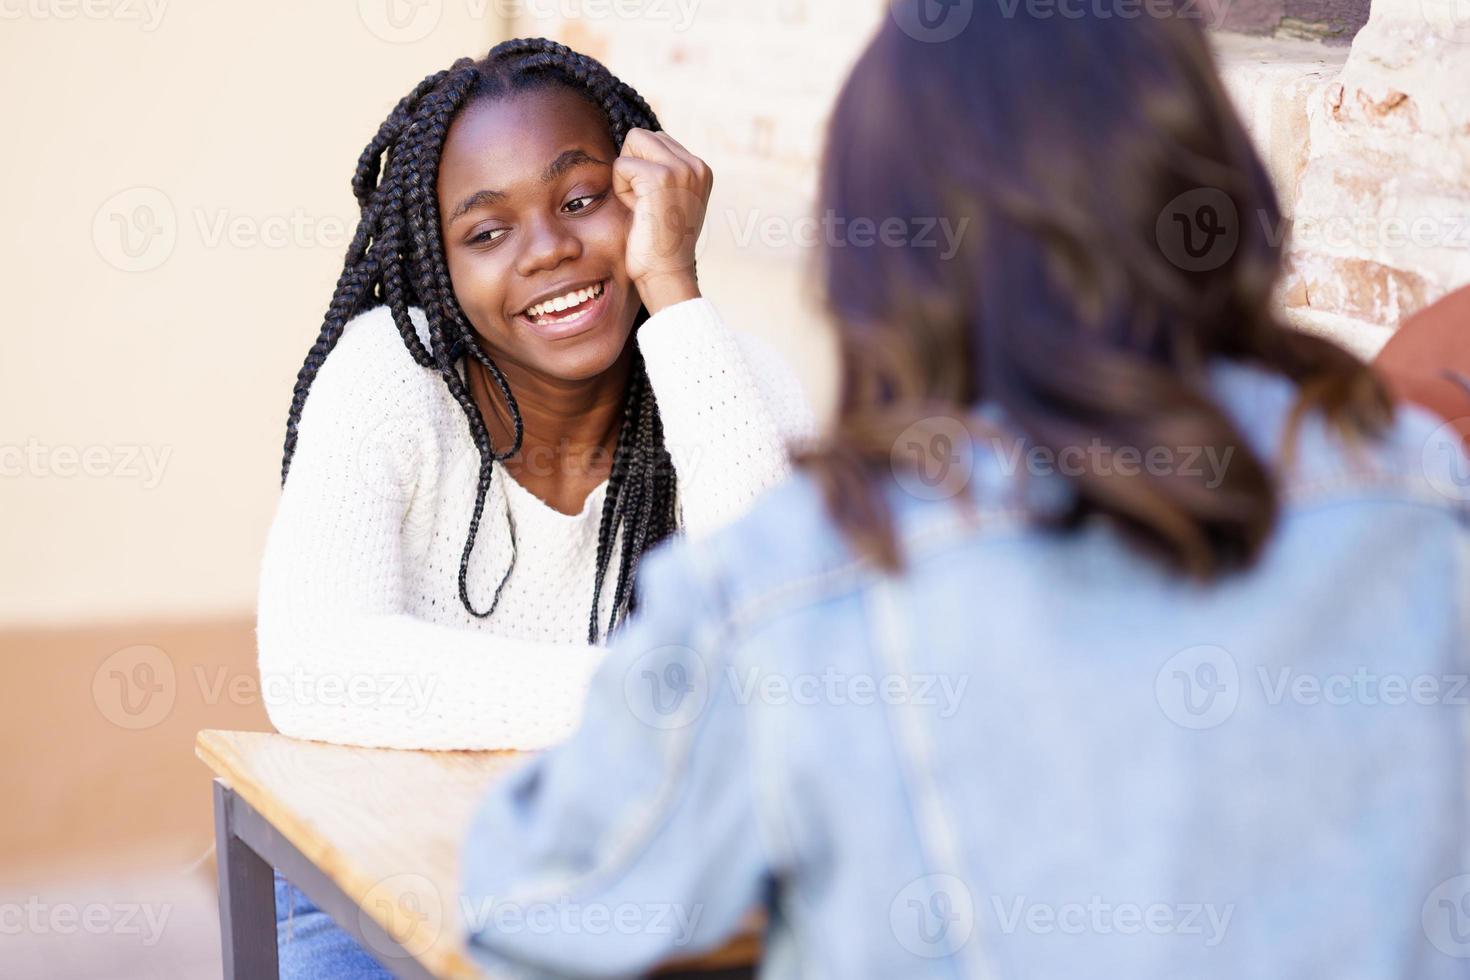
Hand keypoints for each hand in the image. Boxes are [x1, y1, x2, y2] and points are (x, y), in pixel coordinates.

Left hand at [613, 128, 712, 314]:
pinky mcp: (661, 177)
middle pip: (642, 136)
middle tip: (643, 204)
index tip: (653, 203)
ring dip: (626, 176)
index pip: (657, 141)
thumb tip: (635, 146)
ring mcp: (681, 169)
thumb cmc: (660, 246)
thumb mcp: (670, 201)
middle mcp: (696, 165)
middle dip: (632, 167)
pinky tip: (637, 212)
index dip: (642, 170)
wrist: (666, 276)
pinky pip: (621, 165)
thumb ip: (663, 173)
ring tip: (641, 206)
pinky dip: (621, 189)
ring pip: (632, 143)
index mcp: (702, 170)